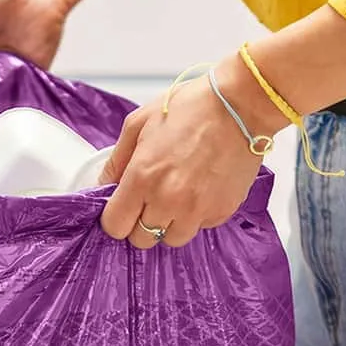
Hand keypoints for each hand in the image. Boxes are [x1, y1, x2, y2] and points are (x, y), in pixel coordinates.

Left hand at [99, 72, 267, 248]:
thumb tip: (105, 185)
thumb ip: (117, 161)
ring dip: (169, 223)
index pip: (115, 226)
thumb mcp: (138, 123)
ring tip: (176, 196)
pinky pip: (200, 227)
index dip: (115, 219)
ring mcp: (197, 209)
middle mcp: (168, 200)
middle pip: (141, 239)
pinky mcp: (221, 211)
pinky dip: (196, 215)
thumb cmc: (191, 107)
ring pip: (172, 239)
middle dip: (139, 223)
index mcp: (142, 177)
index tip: (122, 208)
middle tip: (148, 200)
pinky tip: (199, 189)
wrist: (240, 106)